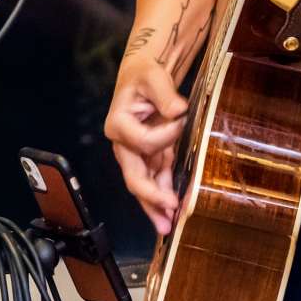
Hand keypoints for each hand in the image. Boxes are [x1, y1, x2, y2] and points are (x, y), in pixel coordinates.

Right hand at [105, 55, 188, 235]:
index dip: (164, 136)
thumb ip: (164, 92)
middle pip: (134, 175)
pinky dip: (164, 195)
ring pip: (143, 184)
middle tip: (168, 210)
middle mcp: (123, 143)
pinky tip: (172, 212)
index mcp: (118, 124)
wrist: (144, 76)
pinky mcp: (150, 156)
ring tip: (167, 226)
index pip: (142, 141)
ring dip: (155, 206)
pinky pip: (156, 179)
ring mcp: (136, 153)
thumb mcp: (153, 76)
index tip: (181, 118)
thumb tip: (178, 110)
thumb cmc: (144, 74)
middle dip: (150, 196)